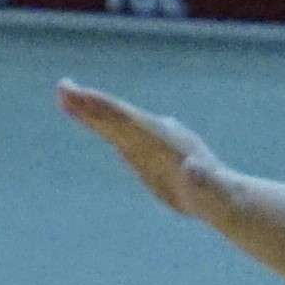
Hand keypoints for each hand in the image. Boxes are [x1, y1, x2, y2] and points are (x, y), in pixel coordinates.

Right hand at [57, 82, 234, 221]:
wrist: (221, 197)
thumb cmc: (218, 197)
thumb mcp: (212, 191)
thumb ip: (202, 181)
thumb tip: (193, 170)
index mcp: (166, 140)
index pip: (130, 121)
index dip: (105, 109)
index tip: (82, 96)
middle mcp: (156, 133)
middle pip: (117, 115)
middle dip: (91, 103)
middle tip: (63, 87)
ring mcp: (148, 140)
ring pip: (114, 120)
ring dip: (90, 108)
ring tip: (63, 94)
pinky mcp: (143, 151)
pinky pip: (116, 132)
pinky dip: (98, 121)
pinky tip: (81, 113)